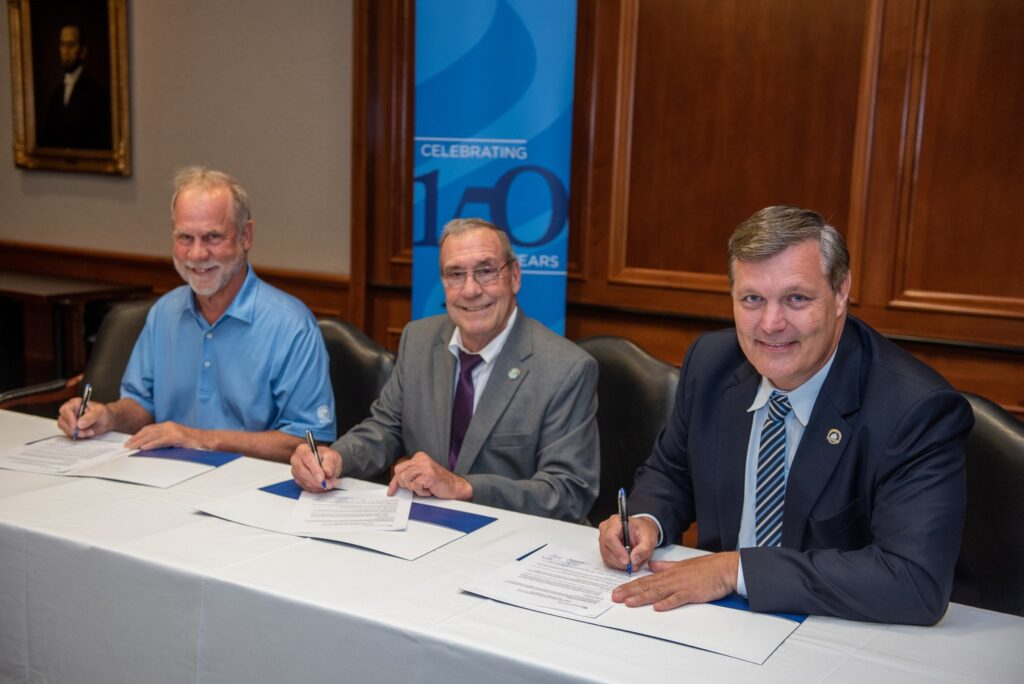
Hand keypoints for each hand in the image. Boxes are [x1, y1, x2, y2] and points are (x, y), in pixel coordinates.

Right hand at [57, 398, 112, 438]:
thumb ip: (90, 417)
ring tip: (89, 432)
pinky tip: (87, 433)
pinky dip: (78, 436)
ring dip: (76, 433)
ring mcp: (70, 421)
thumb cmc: (103, 413)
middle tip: (83, 432)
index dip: (69, 419)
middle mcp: (70, 412)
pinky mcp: (72, 428)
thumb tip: (80, 423)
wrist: (107, 420)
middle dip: (72, 429)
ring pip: (65, 429)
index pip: (65, 410)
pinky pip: (70, 434)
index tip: (76, 426)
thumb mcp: (100, 412)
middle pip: (62, 421)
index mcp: (75, 403)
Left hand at [125, 422, 203, 449]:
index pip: (149, 429)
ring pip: (153, 435)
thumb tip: (151, 447)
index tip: (130, 442)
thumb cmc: (192, 442)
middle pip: (148, 431)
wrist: (207, 440)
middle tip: (127, 446)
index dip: (138, 435)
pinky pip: (162, 440)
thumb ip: (164, 441)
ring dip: (140, 441)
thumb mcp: (175, 440)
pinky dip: (152, 444)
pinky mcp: (178, 437)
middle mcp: (169, 426)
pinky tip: (145, 448)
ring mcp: (173, 431)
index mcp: (168, 426)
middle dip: (136, 438)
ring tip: (132, 447)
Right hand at [291, 443, 340, 491]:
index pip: (307, 458)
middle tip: (328, 483)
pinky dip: (316, 488)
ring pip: (305, 481)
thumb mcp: (332, 456)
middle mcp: (296, 460)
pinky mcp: (298, 480)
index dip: (314, 469)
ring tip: (330, 484)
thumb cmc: (326, 457)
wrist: (326, 463)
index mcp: (303, 449)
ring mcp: (295, 471)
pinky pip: (306, 487)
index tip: (322, 478)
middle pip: (303, 472)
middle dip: (317, 480)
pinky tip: (323, 485)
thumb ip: (330, 462)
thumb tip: (327, 471)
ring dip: (318, 485)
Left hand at [387, 452, 471, 499]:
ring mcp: (425, 466)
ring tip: (425, 487)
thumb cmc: (438, 483)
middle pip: (400, 473)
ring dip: (415, 488)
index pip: (399, 468)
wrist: (455, 487)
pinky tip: (430, 489)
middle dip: (405, 484)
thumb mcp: (421, 476)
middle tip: (416, 487)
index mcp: (419, 457)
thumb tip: (395, 485)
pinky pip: (415, 486)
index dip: (394, 482)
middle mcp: (421, 459)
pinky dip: (422, 492)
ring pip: (406, 480)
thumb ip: (409, 476)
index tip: (391, 491)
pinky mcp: (429, 475)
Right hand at [598, 513, 658, 570]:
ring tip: (633, 561)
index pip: (610, 537)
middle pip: (607, 549)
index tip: (627, 560)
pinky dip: (619, 564)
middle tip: (634, 565)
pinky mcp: (604, 549)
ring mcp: (603, 540)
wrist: (641, 531)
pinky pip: (608, 561)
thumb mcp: (649, 537)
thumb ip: (644, 548)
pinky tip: (627, 560)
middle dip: (621, 560)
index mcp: (615, 522)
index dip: (618, 551)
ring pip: (607, 557)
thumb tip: (634, 559)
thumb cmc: (643, 530)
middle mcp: (606, 530)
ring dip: (620, 564)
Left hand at [611, 551, 739, 610]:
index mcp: (668, 572)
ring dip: (642, 598)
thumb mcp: (682, 564)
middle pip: (647, 586)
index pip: (645, 580)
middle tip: (615, 597)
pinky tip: (657, 607)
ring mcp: (681, 585)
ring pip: (658, 592)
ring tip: (629, 603)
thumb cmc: (706, 568)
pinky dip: (668, 603)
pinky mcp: (692, 593)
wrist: (724, 568)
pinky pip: (678, 599)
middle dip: (629, 592)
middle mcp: (672, 578)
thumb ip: (665, 566)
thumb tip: (652, 565)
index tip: (618, 590)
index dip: (630, 585)